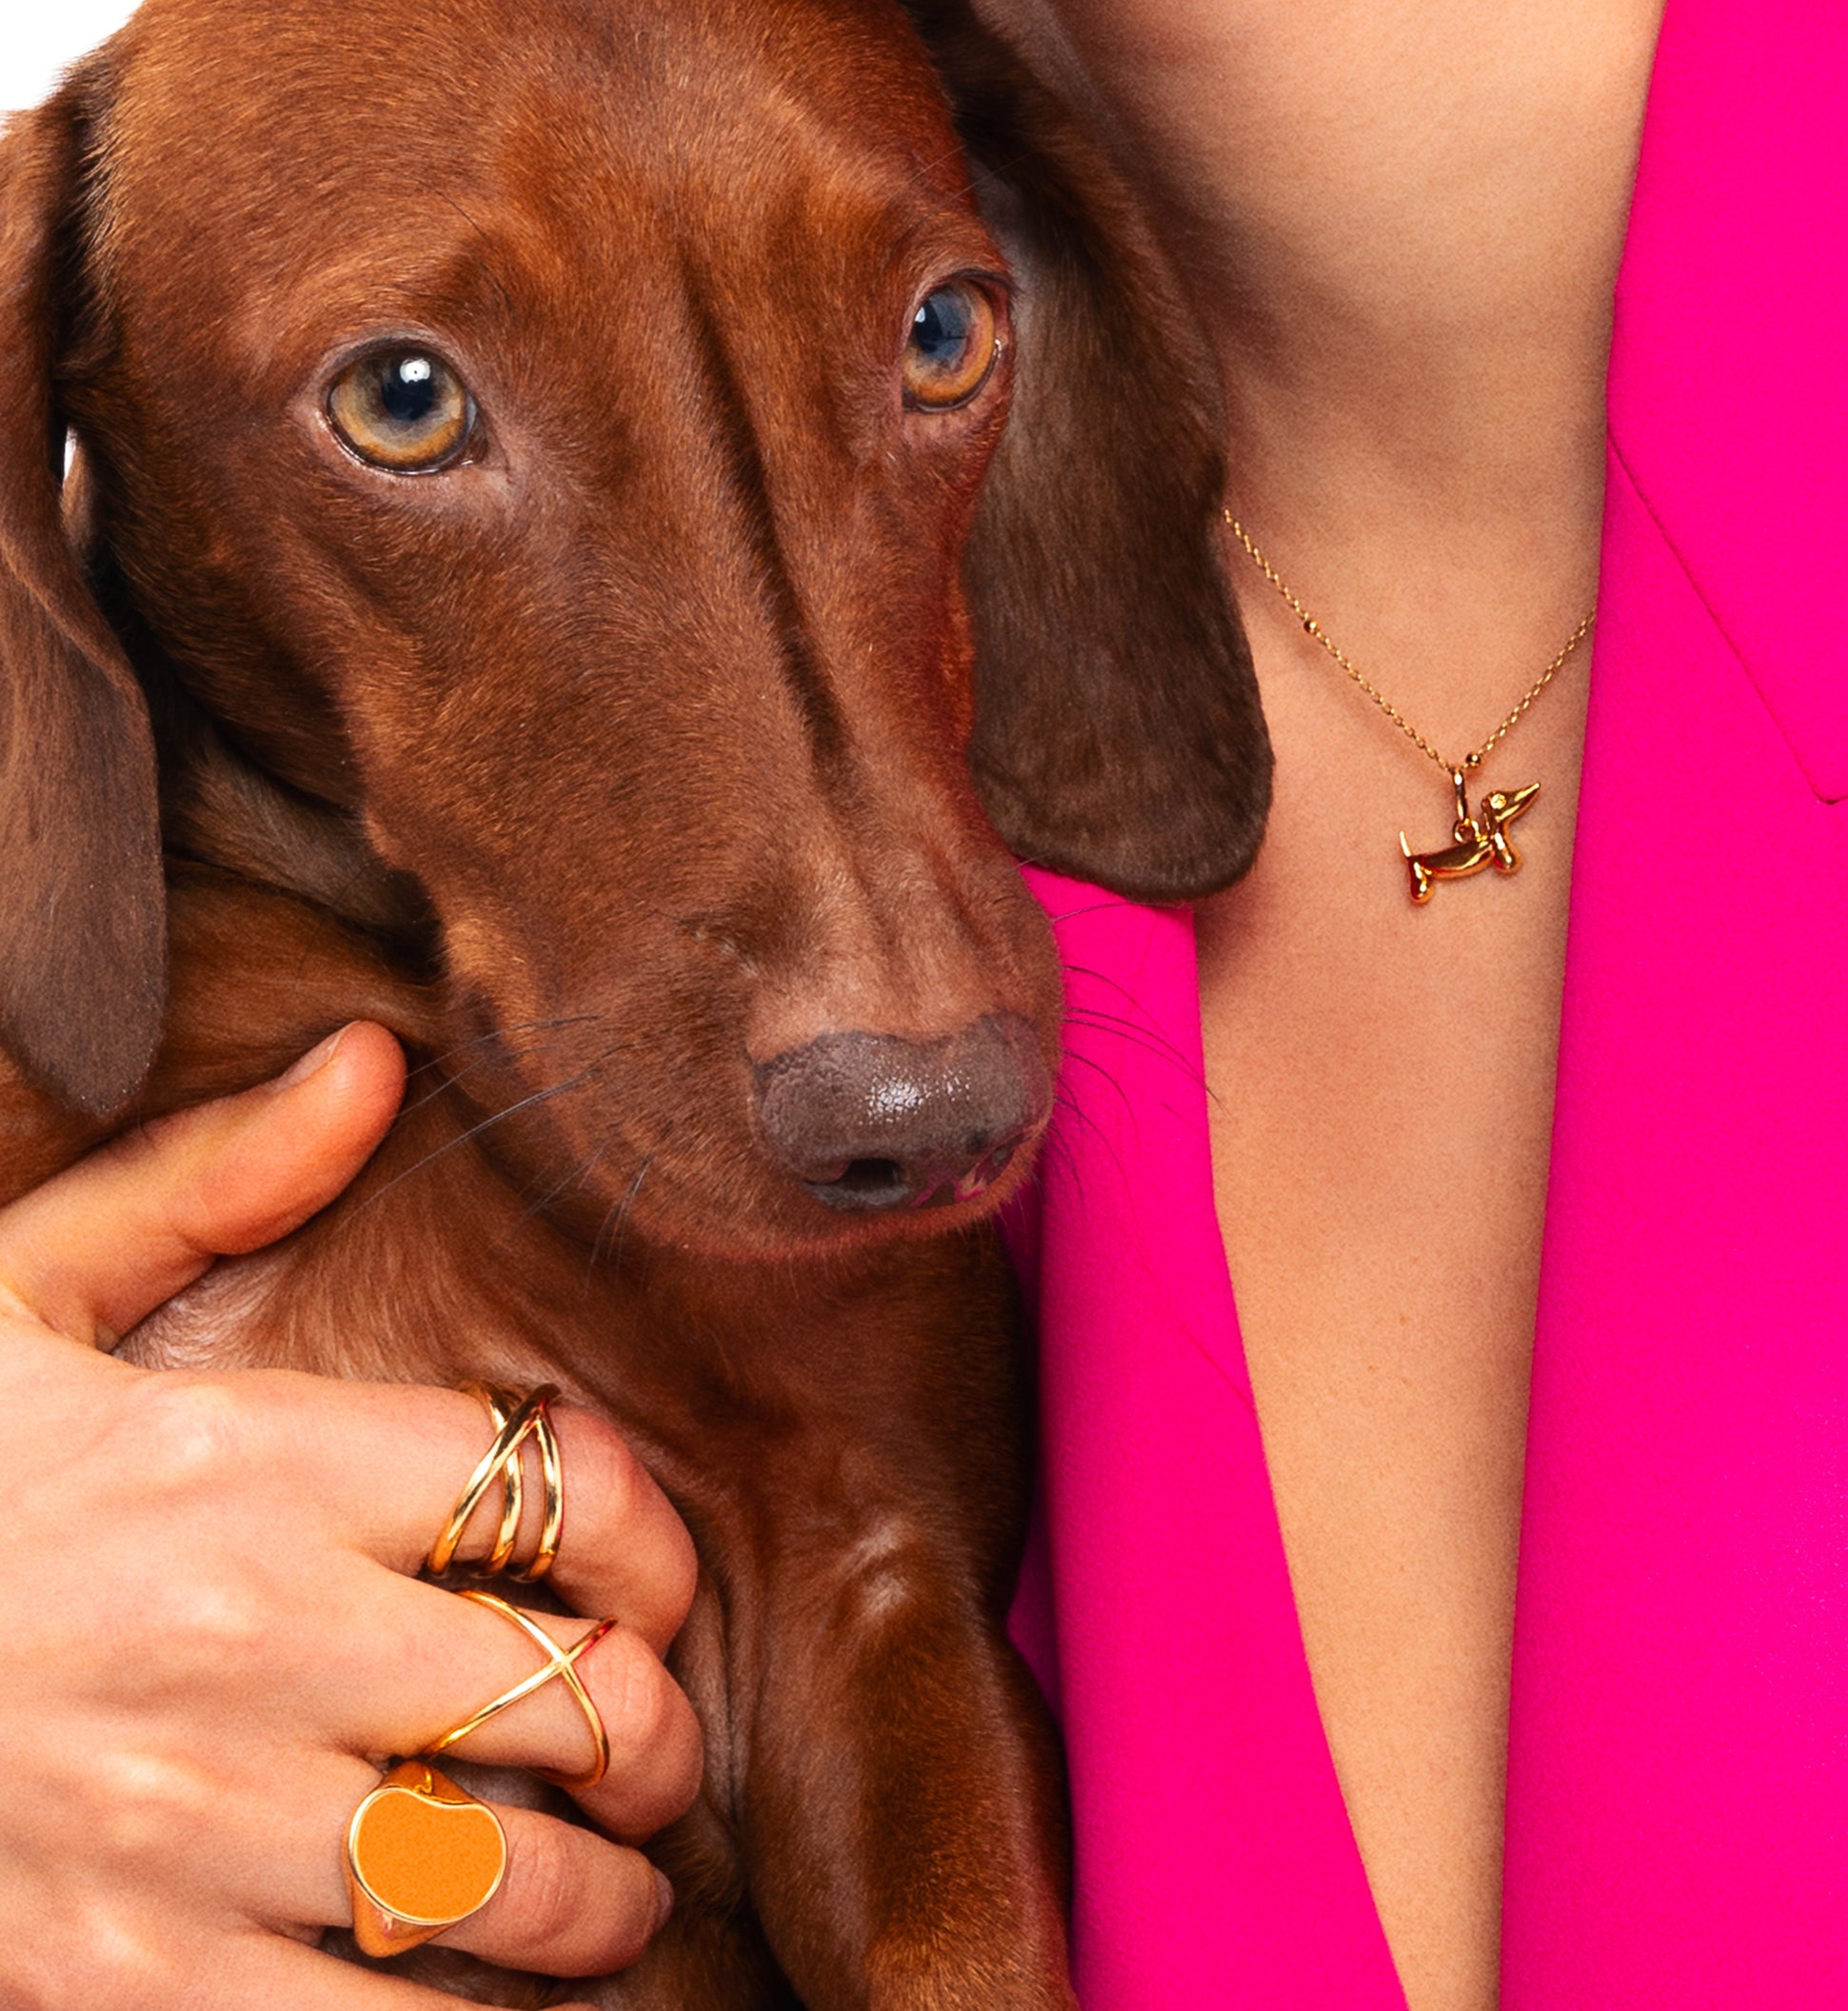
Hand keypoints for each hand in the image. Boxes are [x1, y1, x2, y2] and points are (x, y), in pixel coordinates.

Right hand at [0, 1024, 701, 2009]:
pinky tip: (478, 1997)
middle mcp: (246, 1638)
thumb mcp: (15, 1294)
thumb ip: (213, 1182)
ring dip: (595, 1903)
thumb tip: (372, 1060)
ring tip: (607, 1894)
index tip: (647, 1574)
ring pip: (509, 1886)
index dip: (646, 1538)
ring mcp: (191, 1825)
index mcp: (241, 1459)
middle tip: (651, 1747)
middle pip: (574, 1694)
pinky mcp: (128, 1985)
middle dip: (653, 1734)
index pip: (550, 1486)